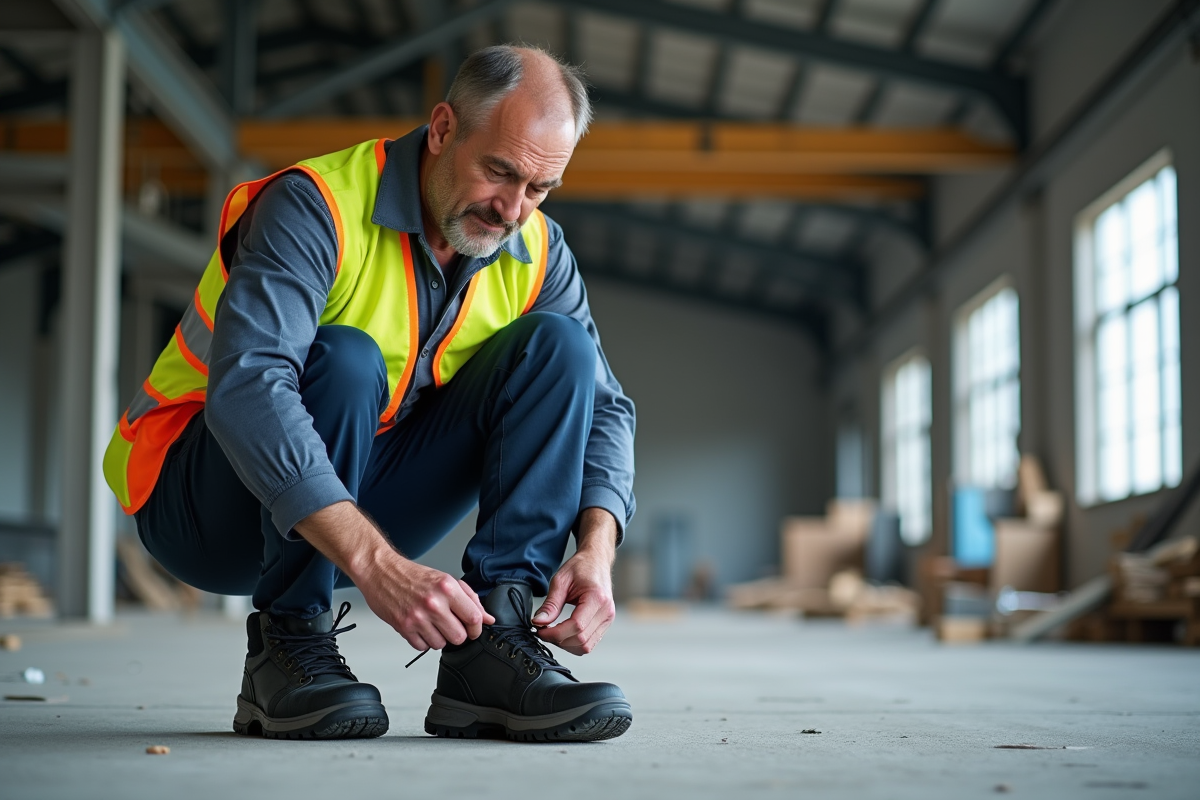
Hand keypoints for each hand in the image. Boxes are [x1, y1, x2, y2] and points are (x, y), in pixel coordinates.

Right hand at [361, 558, 493, 651]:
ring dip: (438, 638)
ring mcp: (418, 617)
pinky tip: (419, 626)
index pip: (474, 618)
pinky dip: (422, 640)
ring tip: (431, 623)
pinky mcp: (404, 627)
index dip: (476, 628)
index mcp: (448, 588)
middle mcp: (434, 603)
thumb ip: (470, 599)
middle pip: (459, 637)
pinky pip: (422, 647)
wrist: (381, 572)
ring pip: (440, 645)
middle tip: (449, 625)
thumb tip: (487, 618)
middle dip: (456, 634)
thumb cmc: (413, 576)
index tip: (473, 629)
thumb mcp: (446, 580)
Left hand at [532, 508, 617, 655]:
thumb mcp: (561, 580)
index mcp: (597, 598)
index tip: (540, 630)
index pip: (576, 626)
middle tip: (543, 631)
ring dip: (566, 644)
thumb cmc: (581, 566)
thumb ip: (550, 604)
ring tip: (553, 632)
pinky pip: (590, 642)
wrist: (596, 560)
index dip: (555, 633)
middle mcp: (606, 611)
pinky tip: (564, 632)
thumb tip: (539, 622)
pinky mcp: (605, 623)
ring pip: (586, 646)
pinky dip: (574, 642)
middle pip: (581, 640)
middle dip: (558, 640)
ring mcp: (608, 618)